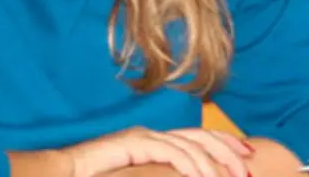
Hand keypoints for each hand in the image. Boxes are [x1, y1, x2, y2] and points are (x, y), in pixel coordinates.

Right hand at [62, 127, 252, 176]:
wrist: (60, 174)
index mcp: (155, 144)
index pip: (198, 139)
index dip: (225, 145)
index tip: (247, 155)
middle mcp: (153, 136)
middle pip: (201, 137)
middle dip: (229, 150)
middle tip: (248, 167)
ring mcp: (144, 137)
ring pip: (191, 144)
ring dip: (215, 163)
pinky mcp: (134, 144)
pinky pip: (171, 152)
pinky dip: (192, 165)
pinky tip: (204, 176)